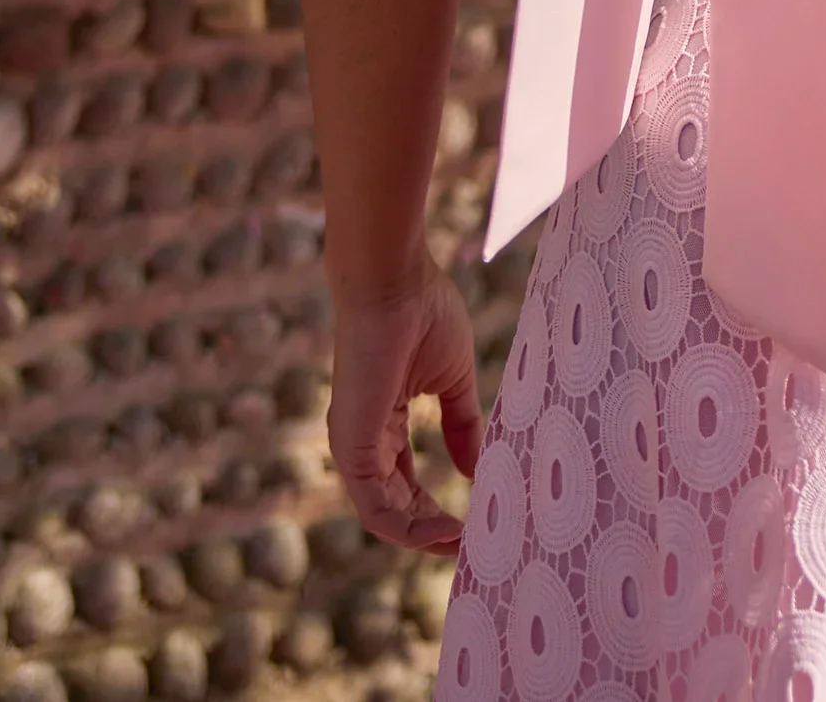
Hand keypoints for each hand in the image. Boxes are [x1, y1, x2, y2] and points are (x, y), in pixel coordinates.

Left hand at [328, 263, 483, 551]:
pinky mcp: (351, 447)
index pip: (403, 485)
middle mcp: (363, 441)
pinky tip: (446, 528)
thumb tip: (475, 470)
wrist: (393, 281)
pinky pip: (376, 509)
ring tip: (462, 542)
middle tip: (469, 545)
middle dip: (431, 531)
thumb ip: (461, 424)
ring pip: (384, 517)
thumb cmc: (422, 313)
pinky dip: (409, 529)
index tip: (472, 524)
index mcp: (382, 422)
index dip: (435, 511)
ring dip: (423, 537)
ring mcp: (353, 446)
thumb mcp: (452, 379)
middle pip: (394, 507)